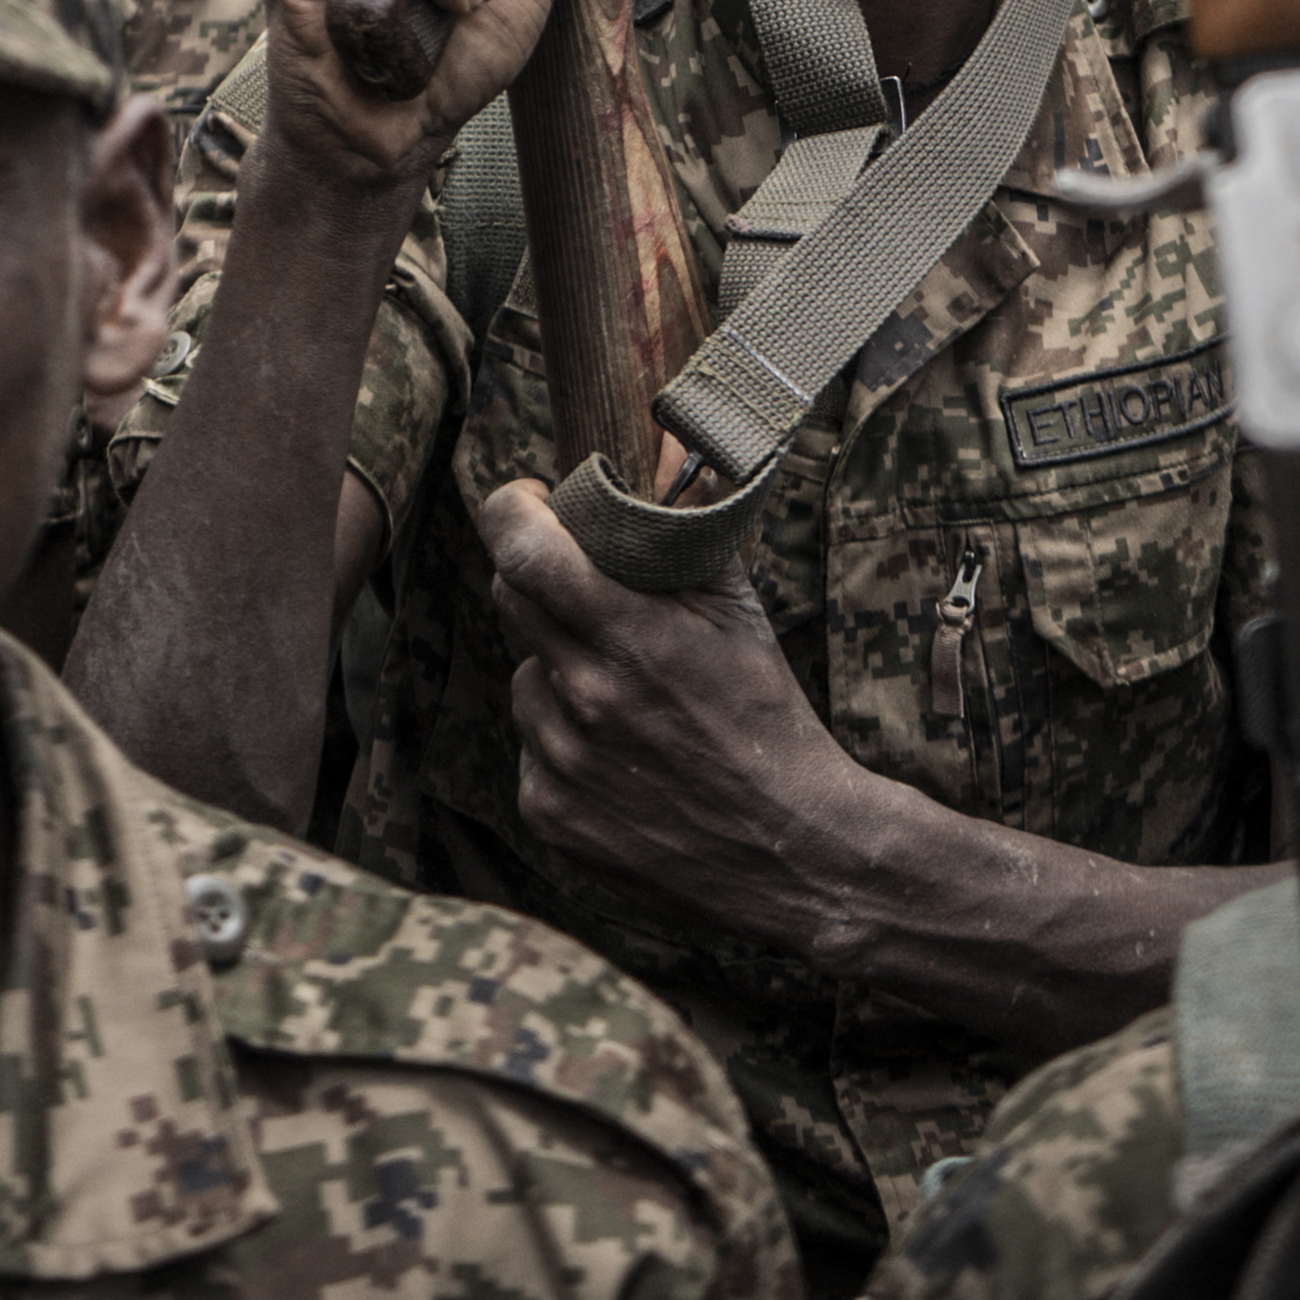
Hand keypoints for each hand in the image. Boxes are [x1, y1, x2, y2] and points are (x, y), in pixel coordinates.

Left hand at [477, 475, 883, 958]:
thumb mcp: (738, 614)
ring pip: (525, 678)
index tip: (528, 500)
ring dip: (559, 671)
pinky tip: (621, 757)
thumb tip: (665, 450)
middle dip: (542, 579)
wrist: (790, 848)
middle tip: (585, 590)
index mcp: (635, 638)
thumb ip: (689, 530)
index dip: (510, 511)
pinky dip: (563, 740)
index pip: (525, 550)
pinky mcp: (550, 814)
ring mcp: (562, 763)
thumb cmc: (767, 716)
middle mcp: (588, 698)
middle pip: (513, 599)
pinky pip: (532, 747)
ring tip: (626, 699)